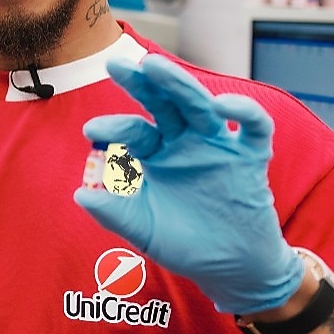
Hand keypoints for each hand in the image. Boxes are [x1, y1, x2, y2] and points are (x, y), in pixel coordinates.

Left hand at [74, 54, 302, 314]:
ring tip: (154, 67)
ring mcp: (218, 146)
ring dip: (179, 84)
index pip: (134, 130)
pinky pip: (254, 127)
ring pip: (200, 105)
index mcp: (157, 154)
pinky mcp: (251, 158)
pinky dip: (244, 112)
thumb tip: (79, 195)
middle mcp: (185, 142)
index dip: (114, 128)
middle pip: (164, 104)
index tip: (92, 131)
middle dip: (141, 83)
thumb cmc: (184, 244)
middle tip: (116, 64)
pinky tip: (222, 106)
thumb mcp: (143, 230)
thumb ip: (114, 213)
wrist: (231, 269)